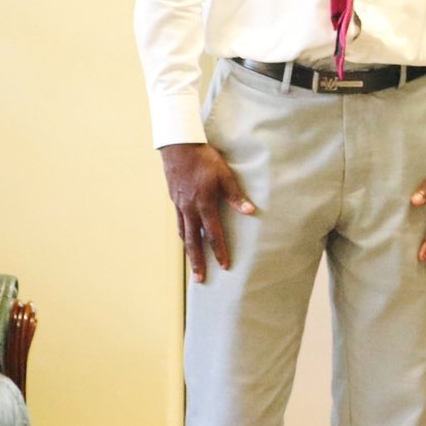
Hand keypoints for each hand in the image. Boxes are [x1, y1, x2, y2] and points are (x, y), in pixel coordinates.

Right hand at [159, 143, 256, 283]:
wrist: (178, 146)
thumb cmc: (204, 159)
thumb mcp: (225, 175)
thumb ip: (236, 195)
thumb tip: (250, 211)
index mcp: (203, 204)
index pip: (213, 233)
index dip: (219, 250)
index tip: (224, 266)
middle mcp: (189, 208)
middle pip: (194, 241)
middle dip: (198, 261)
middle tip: (200, 279)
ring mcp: (179, 205)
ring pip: (184, 234)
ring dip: (188, 251)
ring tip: (192, 265)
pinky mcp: (174, 200)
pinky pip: (179, 223)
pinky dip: (183, 235)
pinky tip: (186, 239)